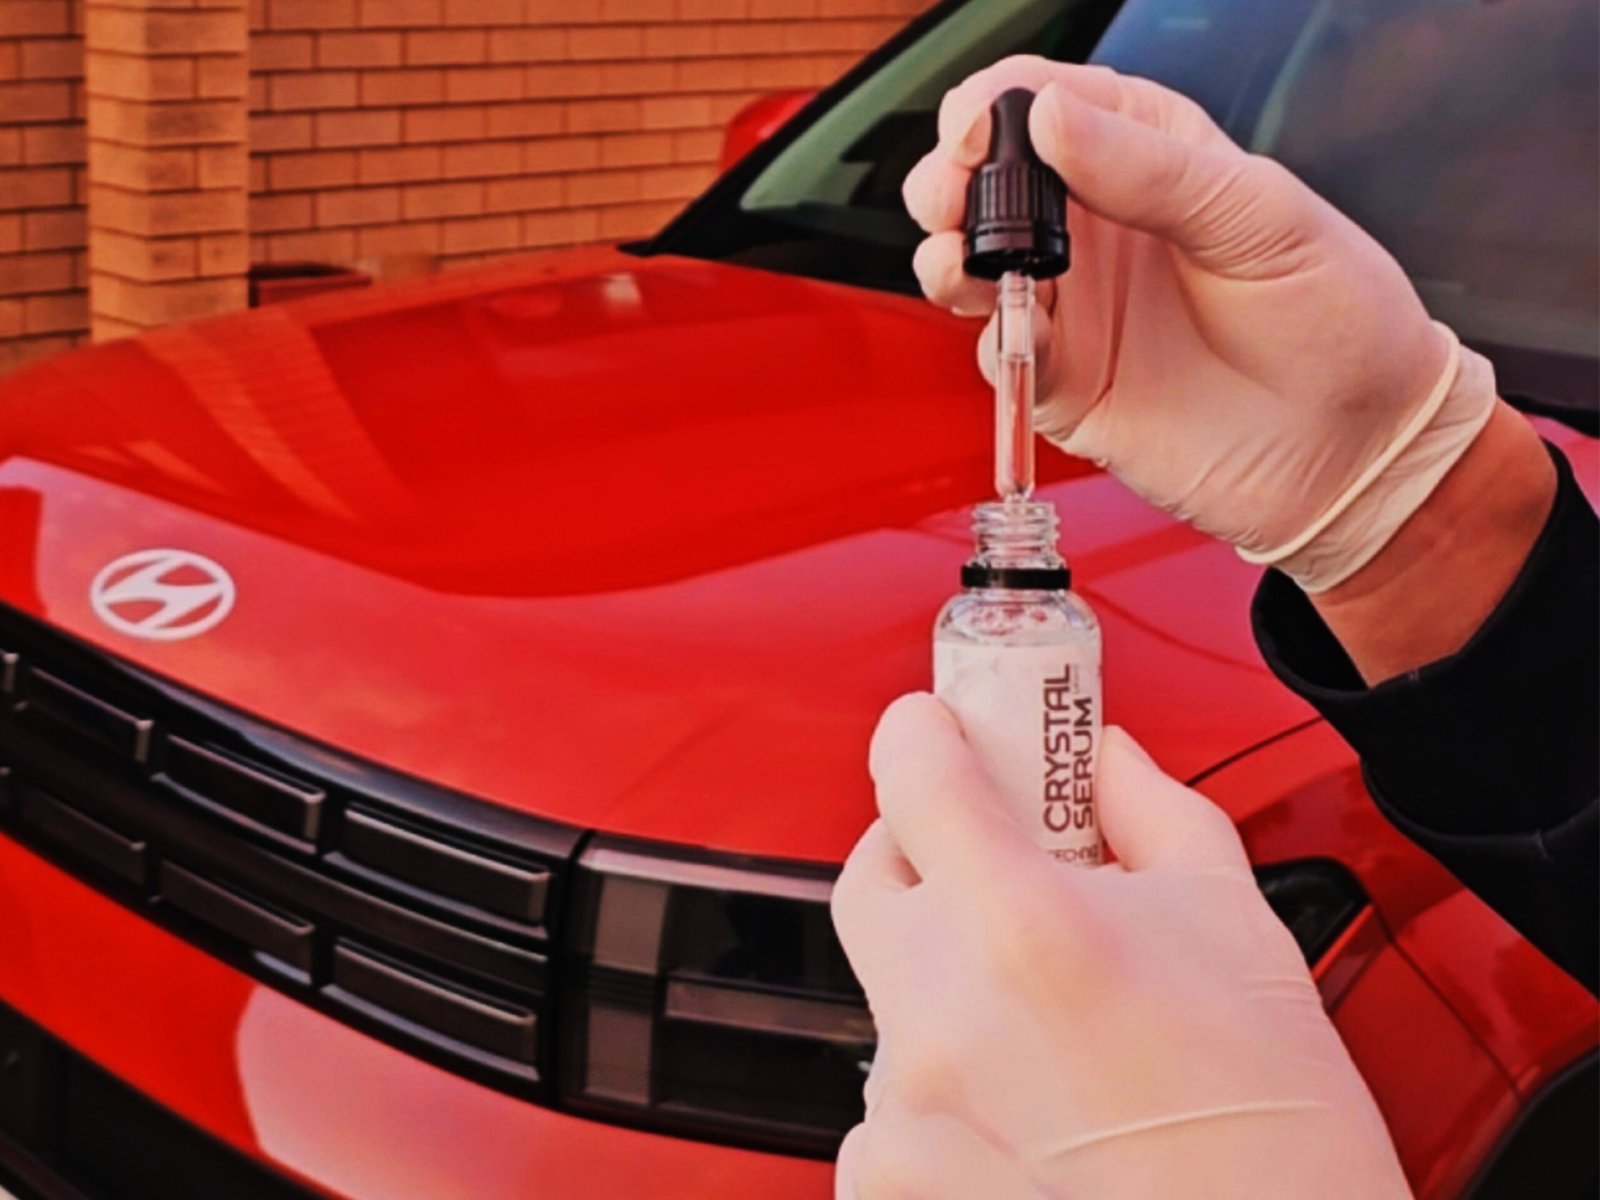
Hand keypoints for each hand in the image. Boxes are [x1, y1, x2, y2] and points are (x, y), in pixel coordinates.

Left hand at [832, 694, 1412, 1199]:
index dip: (919, 737)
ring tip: (1046, 1036)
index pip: (914, 778)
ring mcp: (910, 1106)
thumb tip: (1109, 758)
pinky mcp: (893, 1181)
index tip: (931, 730)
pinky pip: (888, 1109)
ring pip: (893, 1003)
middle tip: (980, 870)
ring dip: (950, 992)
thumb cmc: (1278, 1131)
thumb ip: (1156, 814)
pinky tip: (1022, 1120)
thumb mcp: (1240, 931)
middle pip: (871, 887)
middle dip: (917, 860)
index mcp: (1029, 926)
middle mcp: (947, 1012)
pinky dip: (942, 1099)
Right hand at [903, 58, 1495, 592]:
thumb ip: (1150, 169)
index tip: (982, 132)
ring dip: (947, 256)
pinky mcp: (1063, 381)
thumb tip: (1050, 117)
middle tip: (957, 197)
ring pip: (967, 263)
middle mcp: (1096, 226)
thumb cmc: (1335, 320)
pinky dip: (990, 340)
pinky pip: (996, 353)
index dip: (996, 107)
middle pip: (982, 181)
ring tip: (967, 264)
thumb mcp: (1259, 216)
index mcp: (1146, 154)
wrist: (1353, 449)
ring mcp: (1074, 305)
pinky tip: (1023, 334)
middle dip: (949, 179)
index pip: (1042, 101)